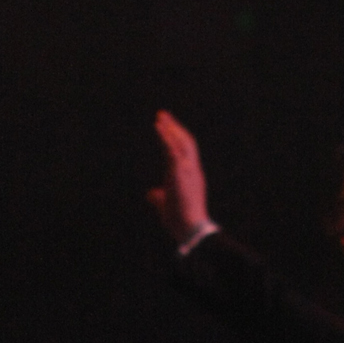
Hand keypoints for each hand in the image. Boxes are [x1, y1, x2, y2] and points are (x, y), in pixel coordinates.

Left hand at [149, 110, 210, 243]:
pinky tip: (158, 127)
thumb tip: (151, 193)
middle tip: (163, 115)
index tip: (167, 127)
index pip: (185, 151)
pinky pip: (173, 149)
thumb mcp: (166, 205)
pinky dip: (166, 136)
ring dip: (171, 128)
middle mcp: (192, 169)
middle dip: (174, 127)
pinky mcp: (181, 172)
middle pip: (186, 141)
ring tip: (160, 117)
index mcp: (190, 175)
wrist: (190, 228)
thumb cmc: (179, 220)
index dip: (176, 138)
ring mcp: (188, 169)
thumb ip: (158, 197)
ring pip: (182, 142)